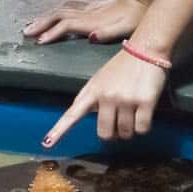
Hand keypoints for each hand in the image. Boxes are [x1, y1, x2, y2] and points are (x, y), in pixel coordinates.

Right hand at [23, 0, 148, 44]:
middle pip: (57, 16)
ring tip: (31, 26)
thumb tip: (91, 37)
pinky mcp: (89, 7)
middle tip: (26, 33)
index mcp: (92, 21)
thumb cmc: (135, 18)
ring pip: (59, 11)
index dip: (52, 33)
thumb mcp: (126, 28)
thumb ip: (108, 33)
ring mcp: (86, 9)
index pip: (66, 26)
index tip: (40, 42)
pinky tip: (49, 16)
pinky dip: (54, 12)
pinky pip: (66, 8)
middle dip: (41, 24)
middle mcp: (86, 13)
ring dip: (44, 18)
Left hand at [42, 48, 167, 146]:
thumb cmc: (122, 66)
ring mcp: (125, 100)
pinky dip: (143, 126)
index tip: (46, 143)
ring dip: (129, 130)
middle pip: (105, 133)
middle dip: (113, 134)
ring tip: (132, 113)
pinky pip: (142, 129)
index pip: (72, 114)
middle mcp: (106, 96)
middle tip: (119, 122)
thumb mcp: (100, 79)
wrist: (146, 49)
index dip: (59, 130)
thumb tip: (85, 117)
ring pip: (125, 133)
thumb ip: (91, 98)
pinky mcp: (145, 102)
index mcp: (92, 91)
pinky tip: (143, 113)